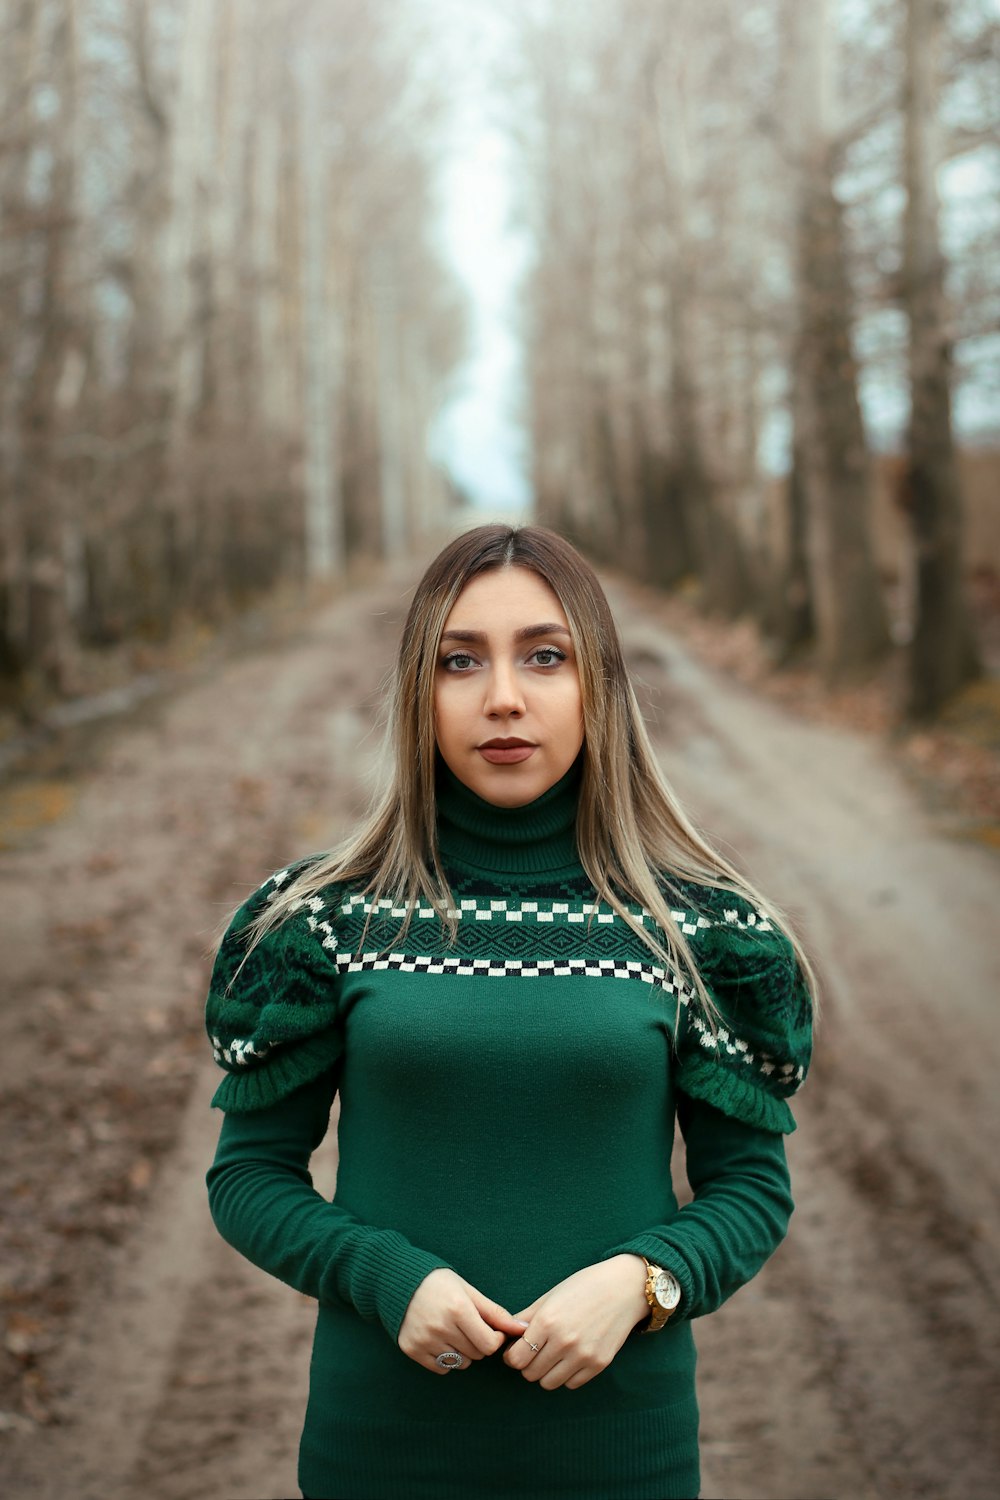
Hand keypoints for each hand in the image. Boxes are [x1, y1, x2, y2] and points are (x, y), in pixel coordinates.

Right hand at [397, 1267, 528, 1375]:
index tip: (491, 1329)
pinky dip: (445, 1359)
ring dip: (463, 1352)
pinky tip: (440, 1339)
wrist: (399, 1280)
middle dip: (478, 1343)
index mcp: (458, 1309)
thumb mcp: (469, 1291)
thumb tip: (522, 1329)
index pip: (489, 1345)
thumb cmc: (440, 1283)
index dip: (495, 1339)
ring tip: (453, 1331)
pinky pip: (441, 1369)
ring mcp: (424, 1340)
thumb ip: (496, 1313)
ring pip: (460, 1363)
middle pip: (476, 1354)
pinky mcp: (412, 1350)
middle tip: (468, 1326)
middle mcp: (440, 1326)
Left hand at [502, 1254, 648, 1390]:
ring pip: (549, 1383)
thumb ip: (526, 1317)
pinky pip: (571, 1384)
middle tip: (535, 1351)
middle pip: (530, 1374)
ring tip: (552, 1355)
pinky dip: (566, 1375)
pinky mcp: (599, 1364)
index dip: (512, 1356)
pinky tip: (570, 1358)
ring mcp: (583, 1355)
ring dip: (546, 1372)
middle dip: (528, 1364)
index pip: (516, 1358)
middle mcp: (564, 1341)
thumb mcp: (551, 1296)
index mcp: (548, 1321)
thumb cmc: (584, 1286)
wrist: (624, 1288)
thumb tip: (507, 1336)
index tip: (516, 1350)